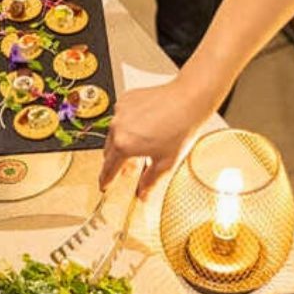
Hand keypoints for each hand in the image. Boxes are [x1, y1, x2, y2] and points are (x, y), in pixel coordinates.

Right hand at [99, 77, 213, 198]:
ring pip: (115, 133)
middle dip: (118, 161)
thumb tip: (142, 195)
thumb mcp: (167, 162)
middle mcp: (117, 128)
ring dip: (124, 141)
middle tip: (132, 166)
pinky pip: (121, 118)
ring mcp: (120, 112)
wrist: (189, 99)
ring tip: (145, 142)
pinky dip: (129, 124)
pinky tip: (146, 125)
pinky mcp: (125, 100)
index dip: (106, 179)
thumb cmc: (181, 127)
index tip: (104, 185)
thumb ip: (150, 181)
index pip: (109, 168)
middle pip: (109, 151)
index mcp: (124, 145)